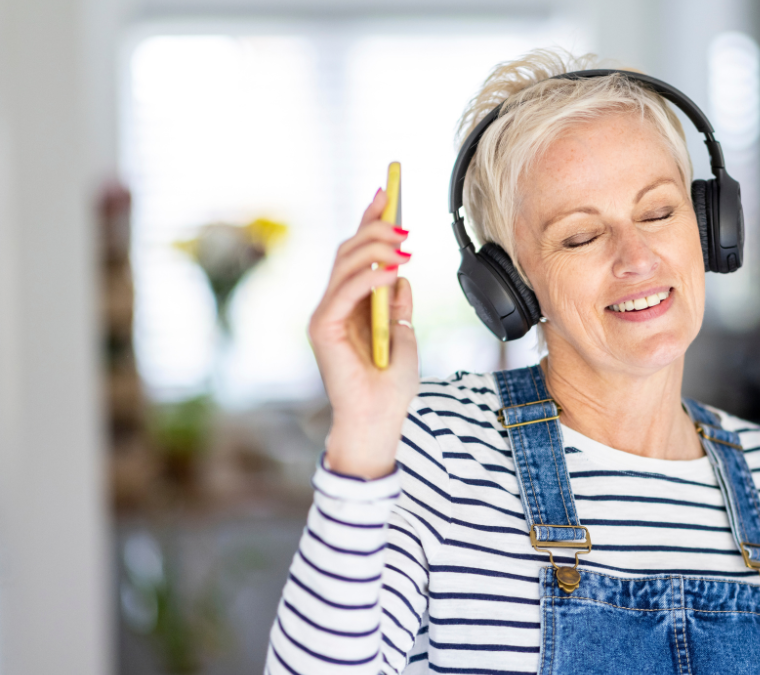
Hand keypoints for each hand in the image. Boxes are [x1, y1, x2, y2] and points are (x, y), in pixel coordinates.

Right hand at [308, 188, 417, 478]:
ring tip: (404, 244)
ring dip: (376, 248)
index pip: (354, 253)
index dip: (367, 220)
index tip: (384, 192)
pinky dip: (370, 278)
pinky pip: (345, 292)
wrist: (379, 421)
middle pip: (347, 251)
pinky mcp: (322, 329)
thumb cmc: (390, 388)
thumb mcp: (404, 335)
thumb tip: (400, 275)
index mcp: (350, 305)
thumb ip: (398, 305)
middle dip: (373, 227)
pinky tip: (392, 272)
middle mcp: (332, 305)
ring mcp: (324, 316)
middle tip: (401, 221)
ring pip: (345, 265)